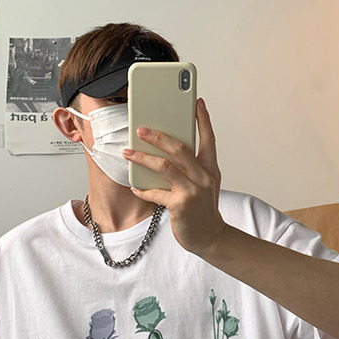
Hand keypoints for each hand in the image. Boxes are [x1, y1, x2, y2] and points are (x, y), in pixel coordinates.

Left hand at [123, 98, 226, 256]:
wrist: (210, 237)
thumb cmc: (203, 209)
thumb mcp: (204, 184)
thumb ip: (192, 167)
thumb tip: (166, 150)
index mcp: (210, 168)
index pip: (208, 138)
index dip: (203, 119)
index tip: (196, 101)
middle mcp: (203, 177)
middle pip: (179, 148)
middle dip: (157, 136)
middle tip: (140, 129)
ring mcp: (192, 191)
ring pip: (164, 166)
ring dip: (142, 158)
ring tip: (128, 153)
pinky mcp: (180, 206)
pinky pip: (156, 192)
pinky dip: (143, 188)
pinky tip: (135, 186)